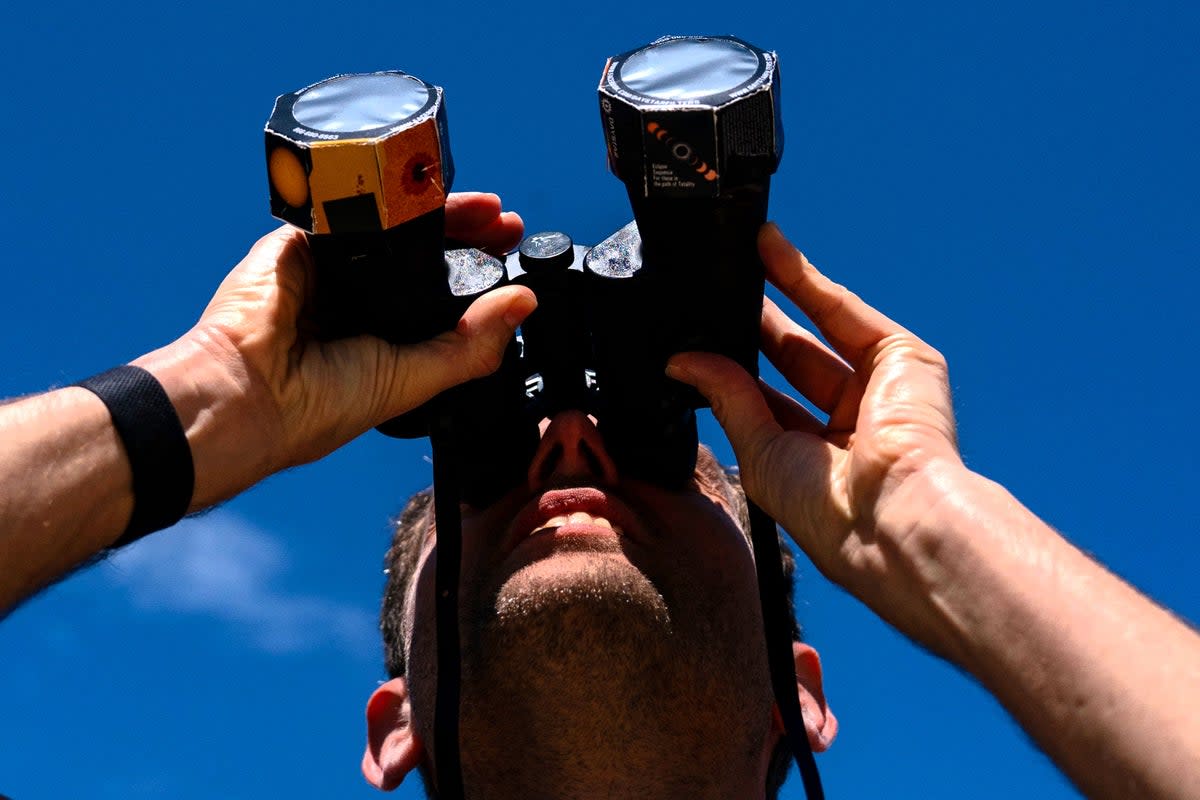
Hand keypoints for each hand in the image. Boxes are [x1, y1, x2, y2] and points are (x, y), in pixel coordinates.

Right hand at [138, 192, 535, 508]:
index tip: (512, 257)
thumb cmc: (317, 404)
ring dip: (435, 210)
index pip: (439, 292)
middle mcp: (357, 299)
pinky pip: (346, 209)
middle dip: (466, 232)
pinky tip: (418, 195)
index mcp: (382, 335)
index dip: (477, 272)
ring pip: (390, 225)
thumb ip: (472, 345)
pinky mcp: (298, 241)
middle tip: (506, 223)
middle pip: (420, 250)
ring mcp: (327, 268)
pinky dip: (382, 198)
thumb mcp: (415, 378)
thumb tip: (524, 305)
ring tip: (485, 210)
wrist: (248, 393)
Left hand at [668, 224, 962, 620]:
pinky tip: (768, 247)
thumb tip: (683, 362)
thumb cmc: (826, 509)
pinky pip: (843, 309)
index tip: (694, 338)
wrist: (889, 514)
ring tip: (730, 258)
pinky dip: (804, 276)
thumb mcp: (760, 451)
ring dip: (775, 289)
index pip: (767, 400)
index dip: (733, 369)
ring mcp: (881, 386)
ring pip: (818, 325)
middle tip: (708, 293)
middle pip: (791, 358)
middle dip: (752, 324)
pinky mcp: (904, 357)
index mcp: (817, 458)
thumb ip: (728, 398)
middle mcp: (851, 421)